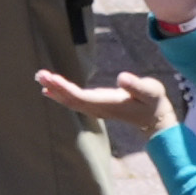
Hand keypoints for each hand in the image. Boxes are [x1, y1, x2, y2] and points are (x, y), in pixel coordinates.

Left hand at [35, 62, 177, 141]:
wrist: (156, 119)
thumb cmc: (154, 102)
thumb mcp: (150, 91)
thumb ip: (137, 85)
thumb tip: (122, 78)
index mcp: (108, 104)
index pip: (81, 97)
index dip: (65, 88)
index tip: (51, 78)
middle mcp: (99, 108)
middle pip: (72, 100)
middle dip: (55, 87)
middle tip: (40, 75)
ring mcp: (97, 109)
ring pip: (71, 102)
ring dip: (55, 90)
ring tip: (40, 78)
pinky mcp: (97, 106)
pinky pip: (75, 102)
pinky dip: (61, 95)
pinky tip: (49, 90)